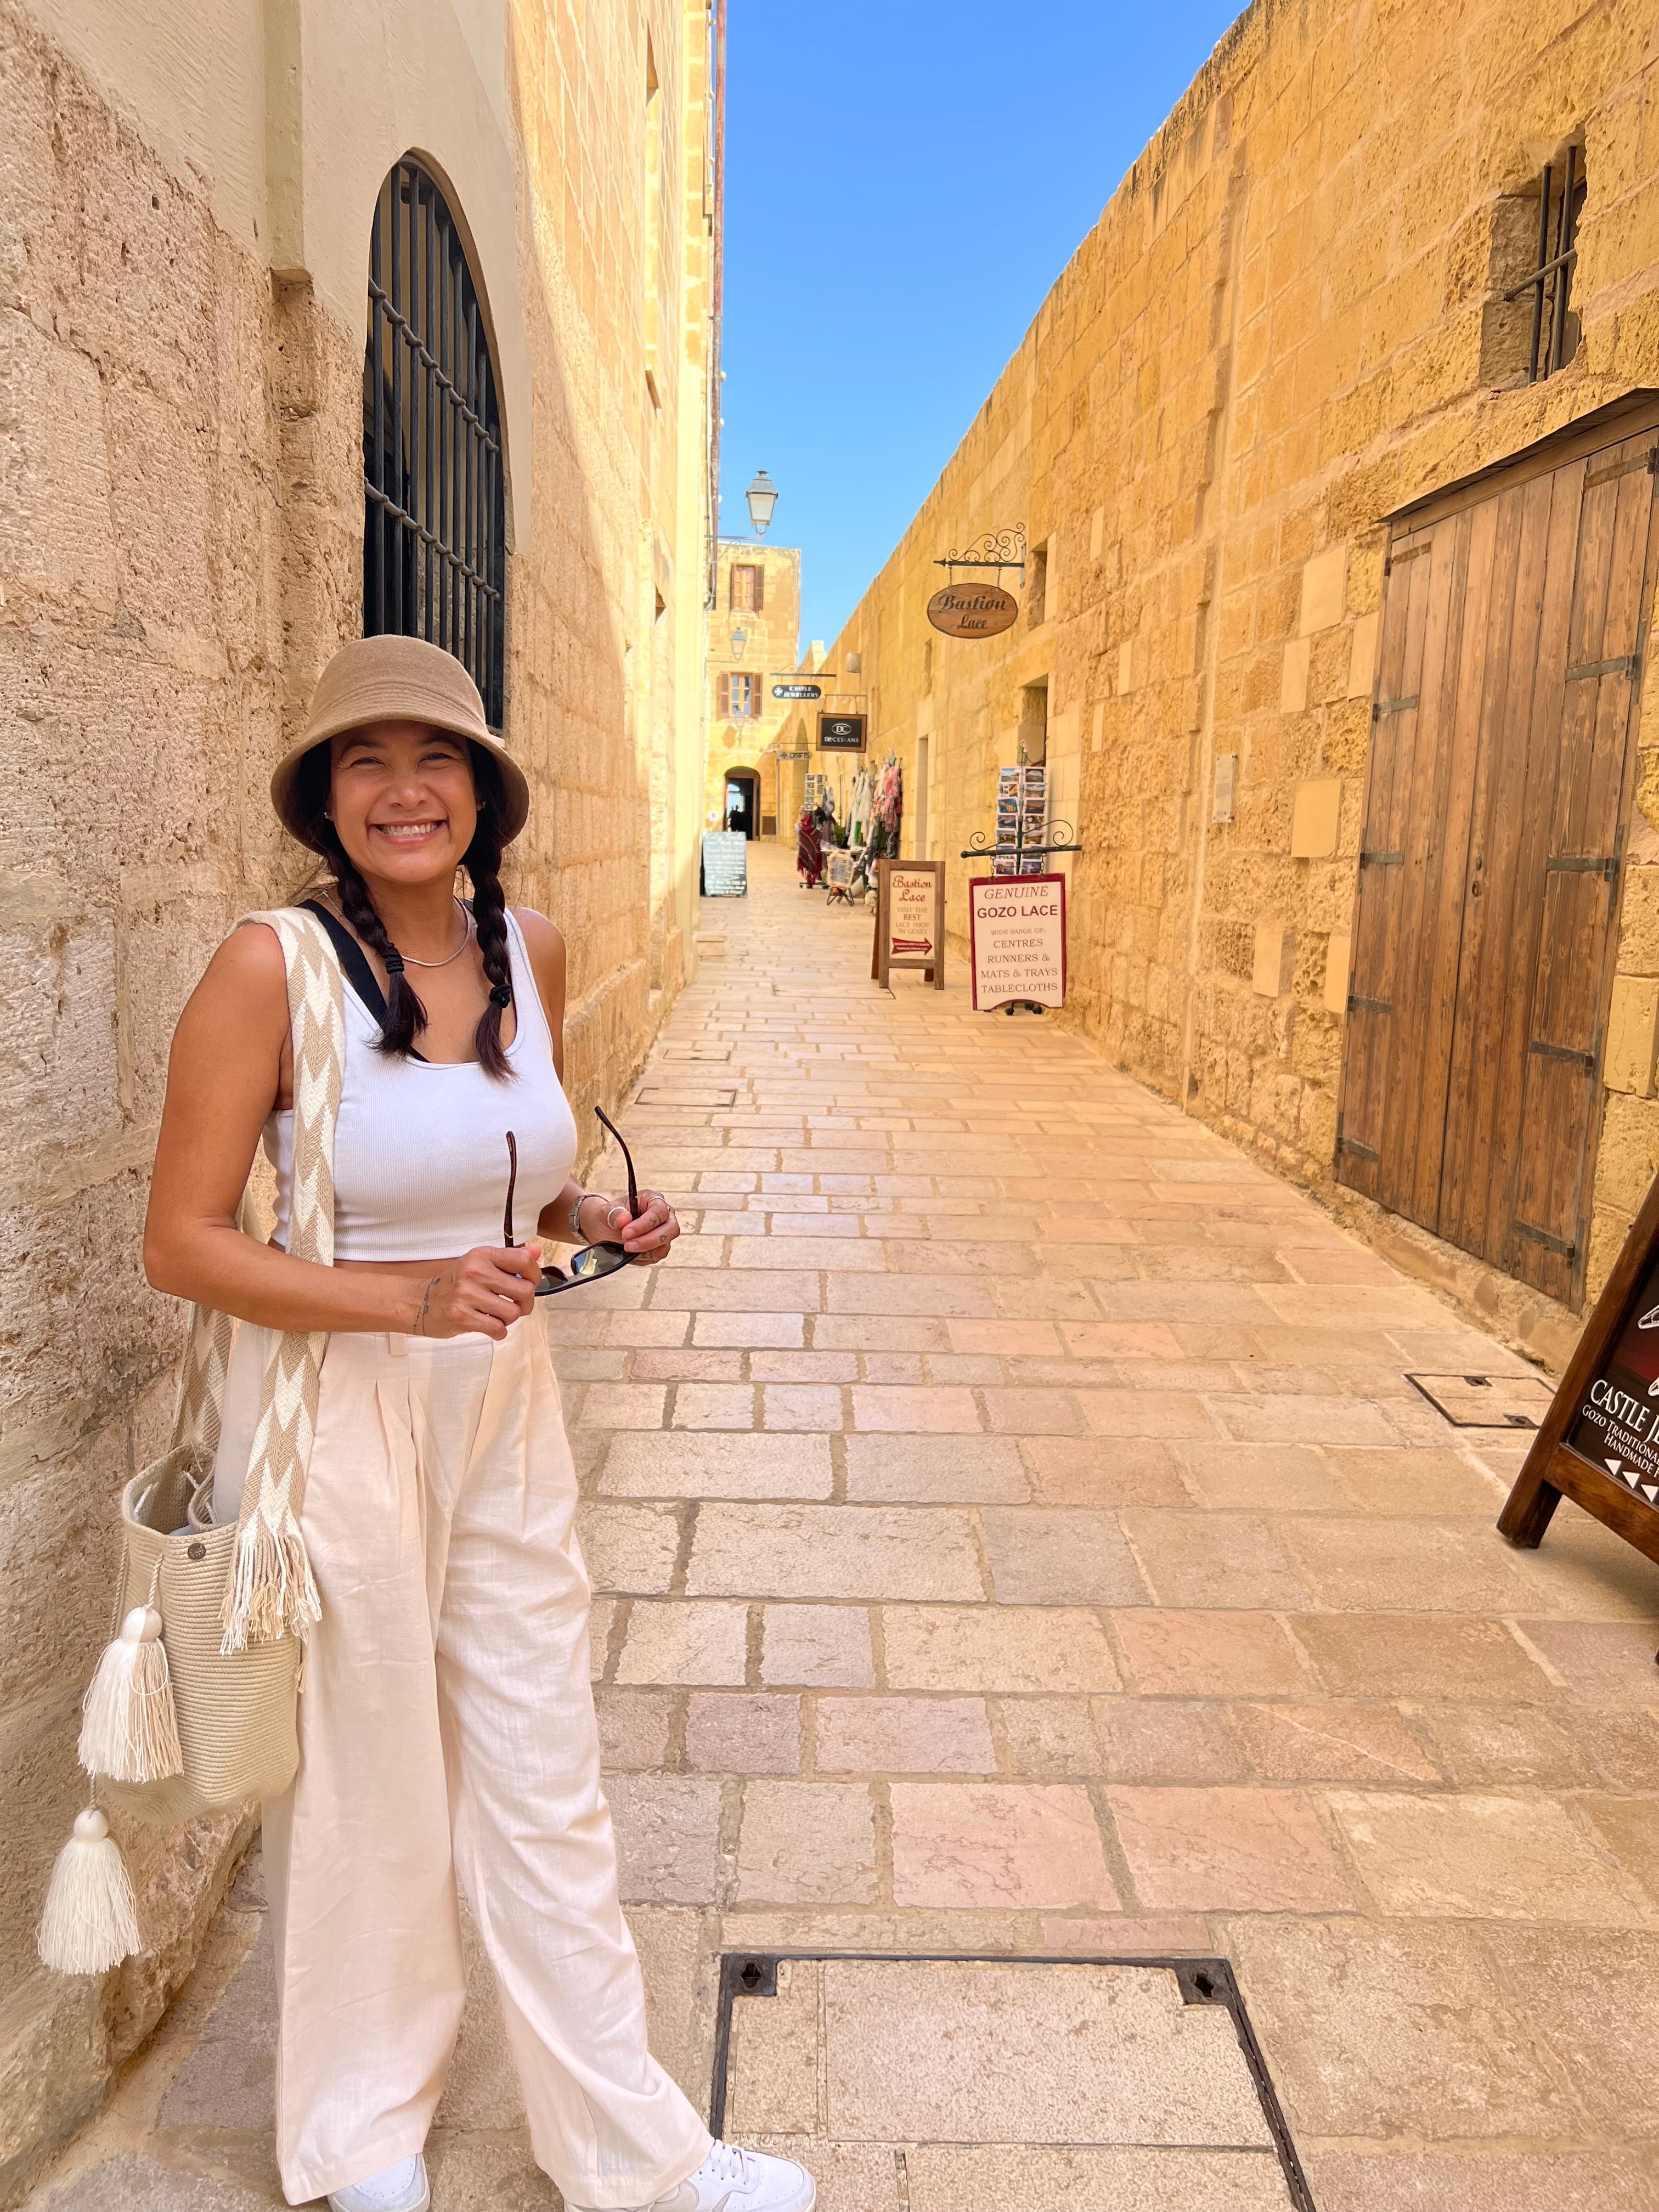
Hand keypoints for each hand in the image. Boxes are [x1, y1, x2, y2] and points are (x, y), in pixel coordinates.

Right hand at [414, 1244, 541, 1338]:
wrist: (421, 1302)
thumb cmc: (455, 1283)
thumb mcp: (480, 1263)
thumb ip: (509, 1258)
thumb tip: (536, 1251)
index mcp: (481, 1256)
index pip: (523, 1260)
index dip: (535, 1274)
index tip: (530, 1282)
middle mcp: (474, 1272)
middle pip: (525, 1290)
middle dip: (525, 1303)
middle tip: (515, 1304)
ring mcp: (466, 1295)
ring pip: (513, 1312)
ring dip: (509, 1319)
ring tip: (497, 1315)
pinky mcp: (461, 1316)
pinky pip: (498, 1329)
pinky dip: (499, 1332)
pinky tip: (490, 1326)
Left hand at [586, 1189, 679, 1265]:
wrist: (606, 1229)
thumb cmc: (610, 1215)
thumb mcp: (606, 1211)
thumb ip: (614, 1213)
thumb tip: (624, 1219)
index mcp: (653, 1200)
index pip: (659, 1211)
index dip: (645, 1223)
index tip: (627, 1232)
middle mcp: (664, 1216)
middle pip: (671, 1229)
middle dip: (649, 1240)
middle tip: (628, 1245)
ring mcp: (664, 1233)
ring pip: (665, 1246)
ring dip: (644, 1250)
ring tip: (625, 1248)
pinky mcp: (660, 1248)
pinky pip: (657, 1256)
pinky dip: (643, 1257)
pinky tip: (630, 1253)